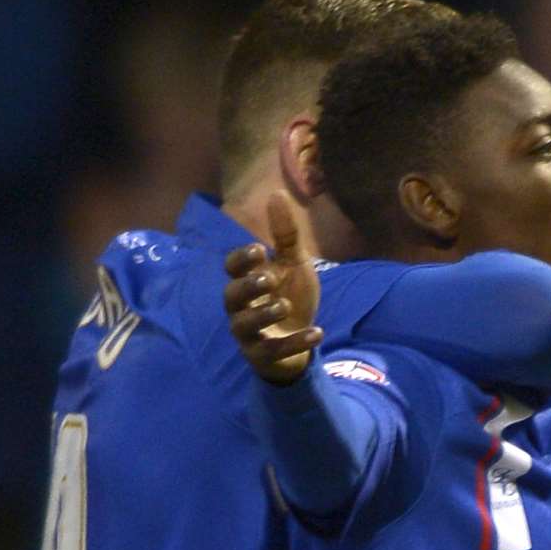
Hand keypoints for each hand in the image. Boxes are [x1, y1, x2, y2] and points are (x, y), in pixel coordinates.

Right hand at [224, 192, 322, 383]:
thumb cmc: (291, 295)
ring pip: (244, 326)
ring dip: (264, 314)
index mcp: (247, 281)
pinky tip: (318, 332)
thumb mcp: (293, 265)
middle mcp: (242, 307)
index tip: (259, 250)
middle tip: (268, 279)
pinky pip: (274, 351)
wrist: (302, 339)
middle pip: (232, 296)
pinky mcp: (263, 356)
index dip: (241, 260)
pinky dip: (296, 342)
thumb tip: (277, 193)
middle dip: (247, 287)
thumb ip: (285, 235)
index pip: (232, 268)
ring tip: (284, 305)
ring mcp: (250, 334)